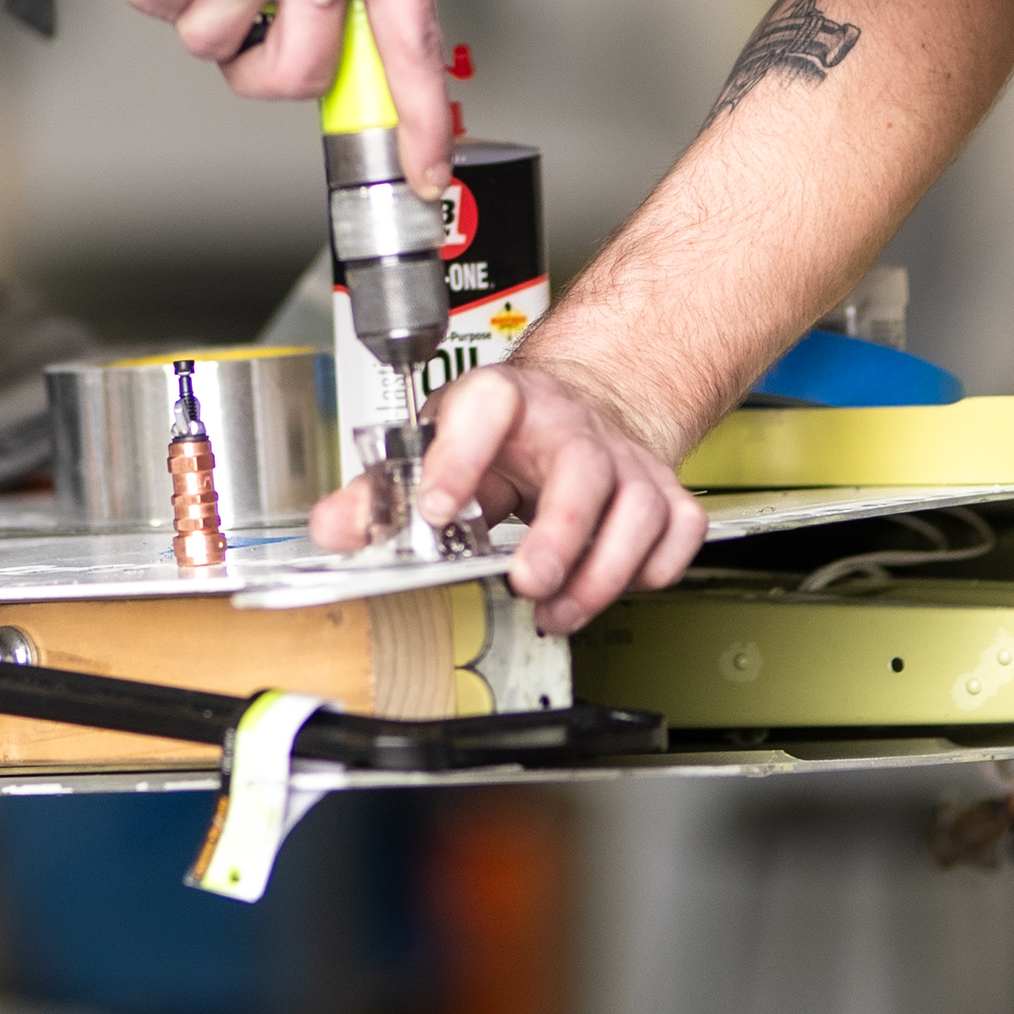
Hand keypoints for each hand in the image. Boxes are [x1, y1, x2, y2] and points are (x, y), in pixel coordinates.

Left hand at [311, 358, 705, 633]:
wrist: (585, 406)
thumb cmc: (504, 435)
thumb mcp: (437, 446)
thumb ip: (381, 493)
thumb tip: (334, 529)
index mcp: (508, 403)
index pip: (489, 403)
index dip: (461, 453)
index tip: (436, 505)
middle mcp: (575, 428)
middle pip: (584, 467)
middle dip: (559, 534)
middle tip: (526, 581)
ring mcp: (626, 461)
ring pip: (642, 508)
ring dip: (604, 571)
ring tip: (558, 610)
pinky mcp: (666, 493)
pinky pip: (680, 533)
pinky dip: (654, 570)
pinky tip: (614, 587)